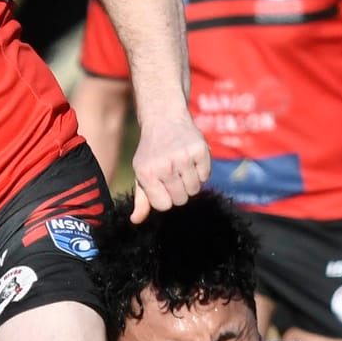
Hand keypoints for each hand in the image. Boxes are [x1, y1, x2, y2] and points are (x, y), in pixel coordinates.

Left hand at [129, 106, 212, 221]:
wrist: (164, 119)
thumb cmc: (151, 152)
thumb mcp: (141, 173)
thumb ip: (141, 199)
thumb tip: (136, 221)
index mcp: (147, 174)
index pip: (164, 206)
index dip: (165, 198)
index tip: (163, 186)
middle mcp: (165, 166)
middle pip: (181, 200)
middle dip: (178, 191)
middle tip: (173, 176)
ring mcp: (183, 157)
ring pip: (194, 190)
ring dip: (190, 182)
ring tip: (182, 167)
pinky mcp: (200, 150)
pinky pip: (205, 176)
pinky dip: (200, 172)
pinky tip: (191, 160)